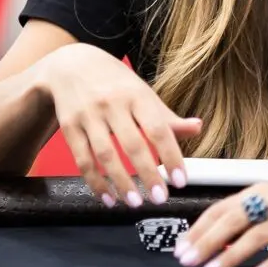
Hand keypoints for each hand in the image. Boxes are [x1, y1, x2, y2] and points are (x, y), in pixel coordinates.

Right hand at [34, 43, 203, 207]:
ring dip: (120, 182)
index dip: (171, 155)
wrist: (72, 64)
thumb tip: (198, 128)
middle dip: (147, 174)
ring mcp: (88, 115)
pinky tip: (108, 197)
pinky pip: (82, 159)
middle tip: (160, 198)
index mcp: (137, 95)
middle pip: (132, 144)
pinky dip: (95, 182)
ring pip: (104, 154)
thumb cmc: (115, 83)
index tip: (180, 180)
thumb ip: (167, 117)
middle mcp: (112, 104)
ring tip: (135, 202)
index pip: (158, 129)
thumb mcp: (143, 93)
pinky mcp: (69, 126)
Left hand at [172, 153, 267, 266]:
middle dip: (207, 242)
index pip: (223, 208)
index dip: (200, 228)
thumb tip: (219, 235)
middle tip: (187, 260)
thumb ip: (251, 211)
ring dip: (232, 254)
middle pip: (235, 220)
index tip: (181, 246)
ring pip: (258, 236)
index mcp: (263, 191)